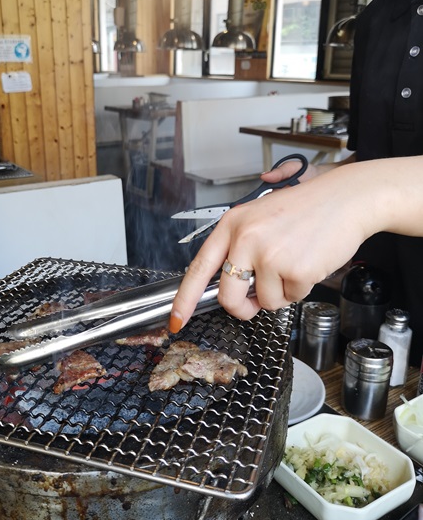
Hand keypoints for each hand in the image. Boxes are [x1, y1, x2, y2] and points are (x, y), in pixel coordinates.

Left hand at [170, 161, 377, 332]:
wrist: (344, 199)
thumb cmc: (304, 209)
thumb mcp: (259, 217)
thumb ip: (238, 247)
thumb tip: (228, 285)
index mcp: (232, 224)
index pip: (199, 267)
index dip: (184, 299)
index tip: (175, 320)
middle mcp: (246, 239)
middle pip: (228, 297)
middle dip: (242, 308)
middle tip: (254, 303)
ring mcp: (269, 255)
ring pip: (264, 302)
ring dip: (280, 293)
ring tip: (294, 263)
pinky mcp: (294, 270)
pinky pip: (291, 298)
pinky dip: (301, 288)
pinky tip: (308, 263)